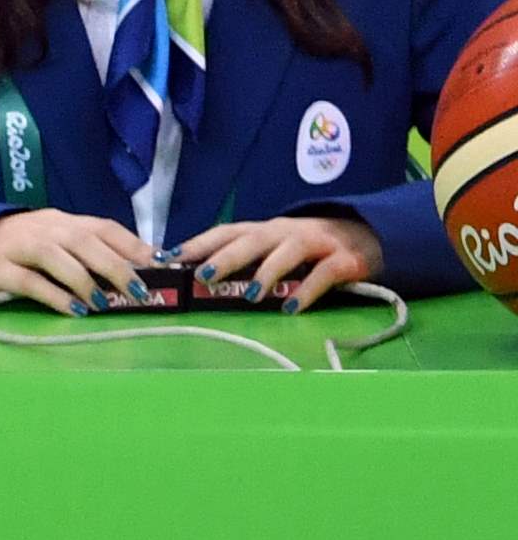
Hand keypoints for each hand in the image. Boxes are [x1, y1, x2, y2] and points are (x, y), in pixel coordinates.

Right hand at [0, 206, 163, 310]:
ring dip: (85, 281)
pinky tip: (71, 310)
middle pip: (85, 241)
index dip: (133, 245)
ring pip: (57, 257)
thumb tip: (134, 269)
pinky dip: (53, 295)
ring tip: (103, 303)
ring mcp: (17, 247)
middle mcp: (43, 228)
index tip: (159, 265)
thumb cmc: (17, 250)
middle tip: (138, 291)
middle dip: (116, 266)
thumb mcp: (54, 242)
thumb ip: (87, 251)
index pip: (103, 227)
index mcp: (62, 221)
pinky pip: (28, 281)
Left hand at [163, 209, 383, 309]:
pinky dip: (307, 291)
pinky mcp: (345, 259)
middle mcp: (286, 232)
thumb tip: (196, 276)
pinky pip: (324, 274)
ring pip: (288, 252)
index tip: (168, 257)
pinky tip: (291, 308)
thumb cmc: (310, 248)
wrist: (371, 236)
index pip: (226, 231)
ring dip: (267, 273)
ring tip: (250, 296)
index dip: (198, 243)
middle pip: (252, 240)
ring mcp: (317, 243)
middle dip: (226, 256)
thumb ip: (245, 259)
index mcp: (264, 230)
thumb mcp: (274, 248)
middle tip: (203, 275)